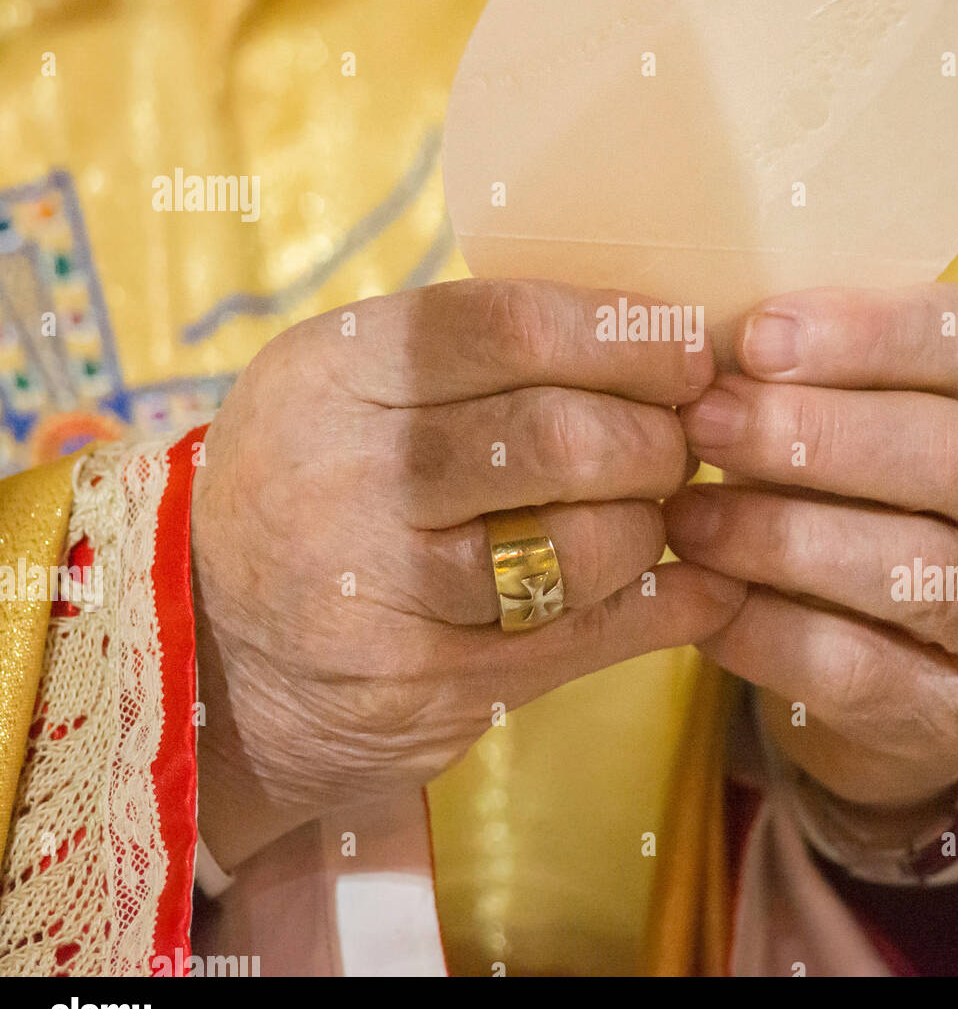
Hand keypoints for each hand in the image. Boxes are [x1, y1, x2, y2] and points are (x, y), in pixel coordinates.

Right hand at [191, 279, 744, 869]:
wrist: (205, 647)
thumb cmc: (310, 488)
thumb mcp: (344, 390)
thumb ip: (469, 356)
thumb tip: (653, 336)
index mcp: (333, 370)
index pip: (511, 325)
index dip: (627, 334)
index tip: (689, 351)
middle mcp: (348, 473)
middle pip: (559, 437)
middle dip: (655, 438)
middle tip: (678, 443)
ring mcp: (380, 588)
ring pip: (581, 545)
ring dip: (653, 526)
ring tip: (653, 514)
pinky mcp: (421, 683)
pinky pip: (588, 638)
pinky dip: (670, 606)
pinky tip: (701, 587)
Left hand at [664, 284, 957, 821]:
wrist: (905, 651)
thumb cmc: (875, 482)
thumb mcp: (873, 404)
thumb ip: (823, 368)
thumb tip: (713, 349)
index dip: (871, 334)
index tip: (759, 337)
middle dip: (814, 435)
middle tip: (705, 421)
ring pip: (911, 569)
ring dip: (779, 536)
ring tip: (687, 514)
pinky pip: (859, 669)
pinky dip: (766, 630)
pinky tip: (702, 597)